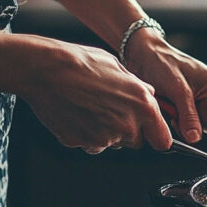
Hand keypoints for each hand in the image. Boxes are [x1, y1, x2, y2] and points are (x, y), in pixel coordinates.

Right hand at [20, 38, 172, 153]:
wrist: (44, 69)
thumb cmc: (80, 63)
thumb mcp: (119, 68)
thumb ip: (139, 88)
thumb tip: (150, 96)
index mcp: (142, 106)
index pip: (163, 140)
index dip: (157, 137)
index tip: (153, 135)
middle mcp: (126, 125)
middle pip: (136, 143)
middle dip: (129, 132)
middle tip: (112, 111)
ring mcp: (103, 138)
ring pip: (112, 143)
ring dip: (106, 132)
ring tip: (90, 106)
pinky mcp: (81, 143)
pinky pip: (90, 144)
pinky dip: (86, 133)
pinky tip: (78, 113)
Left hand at [124, 29, 206, 141]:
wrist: (140, 53)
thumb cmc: (161, 62)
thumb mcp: (178, 90)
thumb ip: (189, 116)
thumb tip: (195, 139)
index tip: (192, 143)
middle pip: (206, 128)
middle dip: (190, 130)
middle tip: (174, 121)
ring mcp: (197, 102)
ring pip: (192, 128)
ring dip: (179, 127)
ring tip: (168, 113)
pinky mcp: (183, 106)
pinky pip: (182, 124)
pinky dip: (173, 123)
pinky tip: (165, 113)